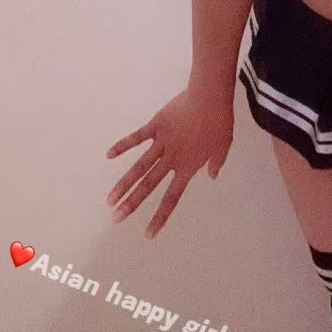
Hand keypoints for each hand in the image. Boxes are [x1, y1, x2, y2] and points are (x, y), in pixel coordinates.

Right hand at [105, 85, 233, 238]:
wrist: (210, 97)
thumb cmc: (219, 122)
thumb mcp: (223, 146)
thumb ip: (216, 163)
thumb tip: (212, 175)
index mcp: (188, 167)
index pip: (171, 197)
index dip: (160, 216)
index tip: (148, 234)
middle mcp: (171, 158)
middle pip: (148, 185)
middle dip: (131, 204)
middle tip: (115, 219)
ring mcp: (162, 142)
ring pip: (139, 166)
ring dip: (123, 183)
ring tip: (109, 199)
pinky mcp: (156, 125)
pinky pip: (136, 137)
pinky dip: (123, 145)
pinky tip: (108, 155)